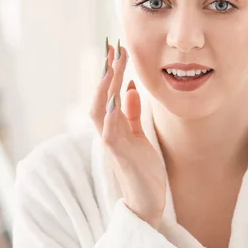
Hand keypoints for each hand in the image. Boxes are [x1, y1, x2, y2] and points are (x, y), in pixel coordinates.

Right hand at [90, 39, 166, 228]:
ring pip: (100, 110)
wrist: (147, 200)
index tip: (116, 49)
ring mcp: (111, 142)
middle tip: (113, 48)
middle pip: (102, 96)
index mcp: (114, 125)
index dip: (111, 71)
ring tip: (112, 66)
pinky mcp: (119, 154)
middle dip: (106, 72)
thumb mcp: (138, 135)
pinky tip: (116, 96)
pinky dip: (111, 113)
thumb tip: (129, 88)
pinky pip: (110, 131)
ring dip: (105, 87)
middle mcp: (108, 131)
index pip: (109, 93)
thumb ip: (132, 113)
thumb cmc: (142, 168)